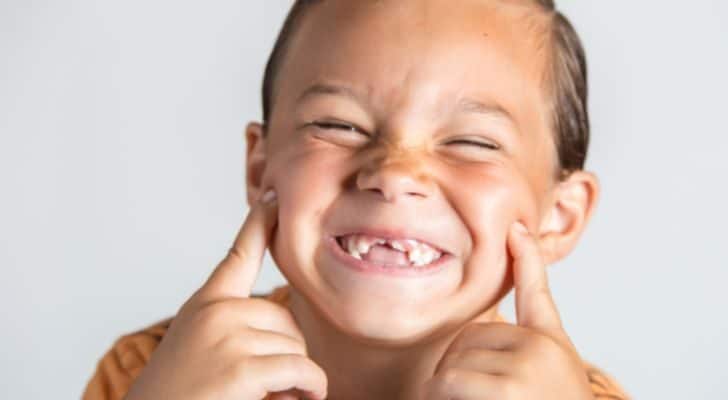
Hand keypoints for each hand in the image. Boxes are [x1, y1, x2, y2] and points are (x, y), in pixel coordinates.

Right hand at [124, 189, 327, 399]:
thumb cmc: (176, 397)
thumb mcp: (200, 350)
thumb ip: (236, 329)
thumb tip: (289, 335)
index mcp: (204, 305)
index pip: (238, 256)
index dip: (259, 226)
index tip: (272, 199)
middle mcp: (215, 311)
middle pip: (285, 319)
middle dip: (289, 353)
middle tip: (272, 384)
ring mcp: (227, 335)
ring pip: (296, 348)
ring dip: (296, 379)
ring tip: (266, 397)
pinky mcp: (240, 366)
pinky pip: (302, 370)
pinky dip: (311, 389)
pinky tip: (302, 399)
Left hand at [423, 222, 593, 399]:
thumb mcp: (541, 383)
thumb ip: (516, 356)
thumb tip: (471, 344)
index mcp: (553, 346)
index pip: (537, 292)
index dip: (526, 257)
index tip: (516, 229)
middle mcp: (544, 347)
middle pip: (470, 335)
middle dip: (457, 369)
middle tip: (473, 398)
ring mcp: (529, 362)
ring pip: (453, 361)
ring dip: (446, 390)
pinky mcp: (509, 387)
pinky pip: (447, 380)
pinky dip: (438, 399)